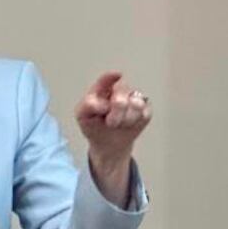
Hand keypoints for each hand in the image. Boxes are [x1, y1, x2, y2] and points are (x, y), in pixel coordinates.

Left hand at [74, 71, 150, 205]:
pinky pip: (145, 112)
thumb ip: (87, 109)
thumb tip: (96, 103)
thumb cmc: (94, 131)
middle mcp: (119, 94)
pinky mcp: (144, 113)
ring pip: (135, 103)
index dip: (107, 81)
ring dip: (126, 116)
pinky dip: (138, 119)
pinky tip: (131, 125)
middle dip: (117, 108)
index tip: (114, 77)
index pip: (105, 82)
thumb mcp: (83, 121)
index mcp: (101, 93)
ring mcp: (133, 103)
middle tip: (111, 120)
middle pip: (123, 93)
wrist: (108, 151)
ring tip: (117, 125)